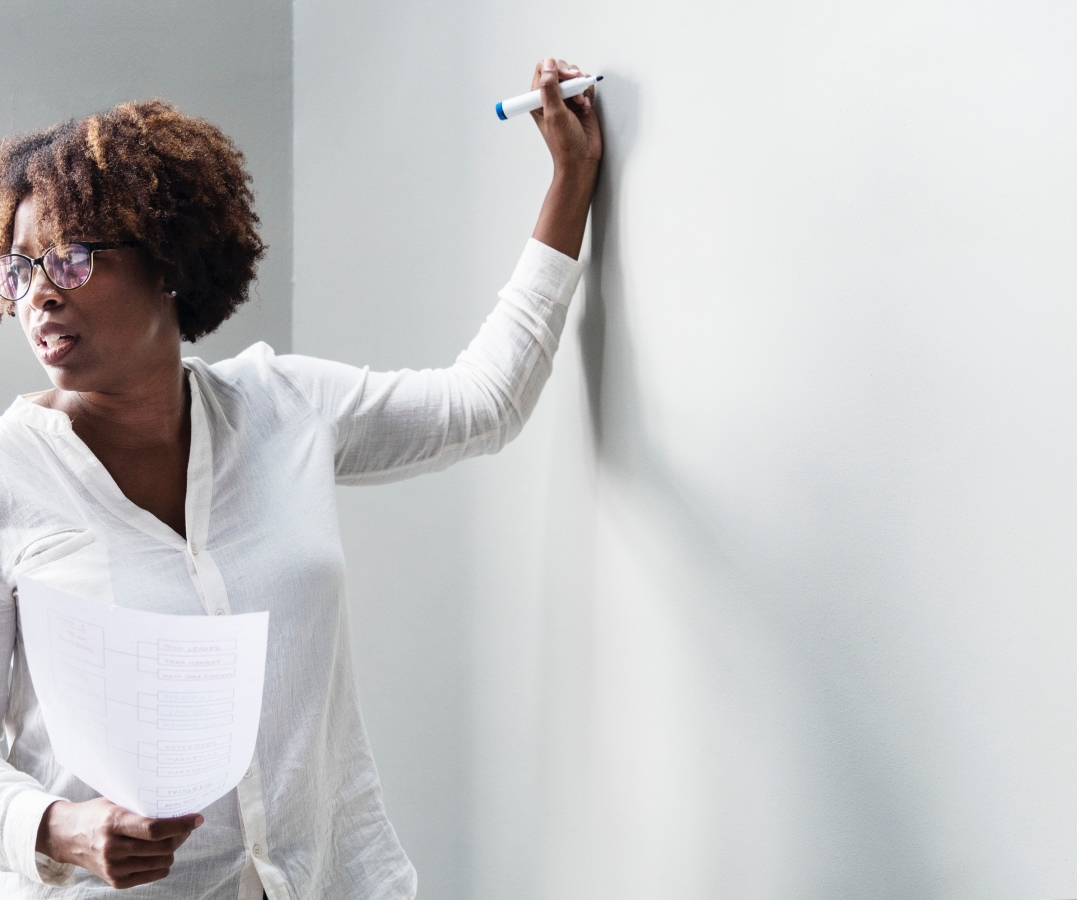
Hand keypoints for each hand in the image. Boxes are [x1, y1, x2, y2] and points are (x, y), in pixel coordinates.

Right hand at [36, 798, 202, 888]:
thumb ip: (143, 807)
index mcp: (114, 823)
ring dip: (172, 850)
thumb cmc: (97, 814)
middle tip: (185, 826)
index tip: (197, 818)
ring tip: (169, 838)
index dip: (180, 824)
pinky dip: (161, 863)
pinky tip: (156, 852)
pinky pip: (154, 874)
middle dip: (181, 835)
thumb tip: (180, 808)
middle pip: (162, 847)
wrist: (67, 837)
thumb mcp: (117, 803)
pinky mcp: (116, 881)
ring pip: (162, 862)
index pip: (154, 829)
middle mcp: (112, 848)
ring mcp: (113, 868)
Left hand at [529, 58, 602, 174]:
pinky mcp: (580, 103)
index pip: (544, 70)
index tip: (566, 79)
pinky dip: (588, 94)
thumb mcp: (554, 113)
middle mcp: (552, 97)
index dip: (556, 69)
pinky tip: (586, 107)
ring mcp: (567, 99)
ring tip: (580, 104)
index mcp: (538, 99)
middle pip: (561, 70)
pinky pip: (585, 87)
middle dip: (571, 78)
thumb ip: (550, 87)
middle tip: (575, 94)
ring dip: (580, 87)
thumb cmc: (564, 143)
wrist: (582, 158)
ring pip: (575, 77)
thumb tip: (549, 63)